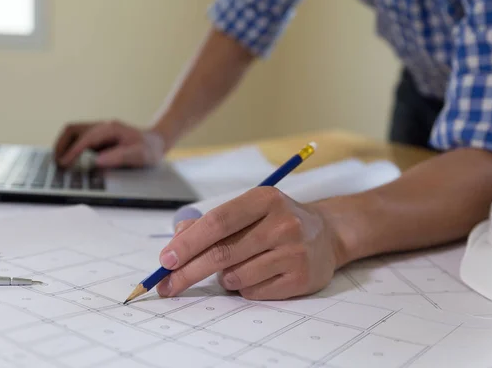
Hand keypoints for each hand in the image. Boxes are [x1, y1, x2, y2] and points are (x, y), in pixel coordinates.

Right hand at [53, 120, 164, 167]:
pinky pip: (78, 139)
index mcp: (110, 128)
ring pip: (73, 133)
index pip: (85, 139)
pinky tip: (68, 160)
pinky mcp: (98, 137)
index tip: (64, 164)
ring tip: (58, 163)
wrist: (157, 142)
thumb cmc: (149, 148)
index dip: (73, 152)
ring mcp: (99, 131)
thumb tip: (97, 161)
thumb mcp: (139, 154)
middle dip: (61, 145)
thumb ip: (119, 157)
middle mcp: (102, 126)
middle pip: (73, 130)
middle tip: (56, 163)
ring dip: (63, 146)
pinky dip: (70, 148)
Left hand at [156, 187, 345, 299]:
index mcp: (264, 199)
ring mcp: (295, 251)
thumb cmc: (275, 222)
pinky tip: (255, 275)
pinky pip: (254, 292)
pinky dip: (243, 288)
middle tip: (167, 285)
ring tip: (235, 268)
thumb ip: (209, 223)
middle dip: (188, 272)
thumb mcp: (247, 210)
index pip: (217, 222)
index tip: (165, 261)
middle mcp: (282, 223)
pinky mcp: (302, 277)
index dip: (188, 243)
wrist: (326, 234)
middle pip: (223, 253)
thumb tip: (176, 245)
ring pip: (236, 277)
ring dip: (223, 278)